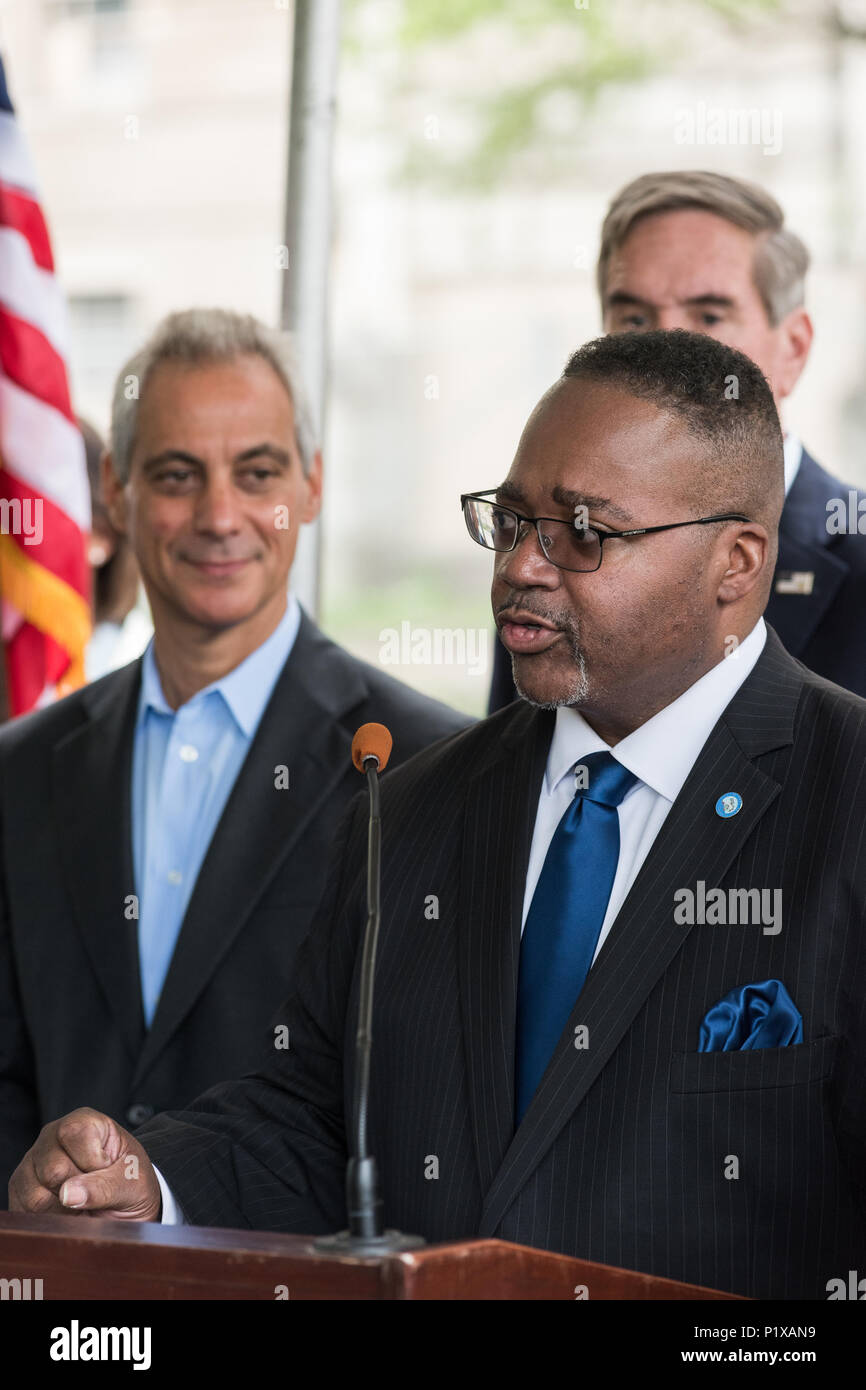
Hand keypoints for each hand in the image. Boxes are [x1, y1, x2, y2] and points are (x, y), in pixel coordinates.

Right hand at [8, 1108, 160, 1220]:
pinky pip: (25, 1213)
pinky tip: (66, 1213)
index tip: (109, 1169)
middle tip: (95, 1191)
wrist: (123, 1211)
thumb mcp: (132, 1182)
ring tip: (82, 1203)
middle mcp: (51, 1138)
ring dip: (64, 1210)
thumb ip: (105, 1186)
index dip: (94, 1161)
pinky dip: (50, 1221)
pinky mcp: (20, 1192)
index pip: (73, 1134)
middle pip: (52, 1170)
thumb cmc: (130, 1185)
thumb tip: (67, 1194)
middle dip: (80, 1190)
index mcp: (82, 1123)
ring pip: (36, 1197)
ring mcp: (32, 1165)